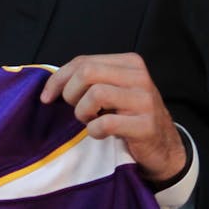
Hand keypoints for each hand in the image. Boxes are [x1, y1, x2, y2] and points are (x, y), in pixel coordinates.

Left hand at [39, 53, 187, 184]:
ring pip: (95, 94)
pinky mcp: (146, 125)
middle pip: (86, 73)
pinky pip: (106, 123)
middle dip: (71, 94)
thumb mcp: (111, 91)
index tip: (47, 97)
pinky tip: (101, 133)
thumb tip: (50, 85)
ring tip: (91, 120)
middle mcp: (139, 77)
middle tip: (77, 110)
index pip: (83, 61)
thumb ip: (88, 80)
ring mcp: (145, 100)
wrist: (162, 146)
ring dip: (83, 112)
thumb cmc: (128, 116)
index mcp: (129, 63)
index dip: (58, 79)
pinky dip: (95, 131)